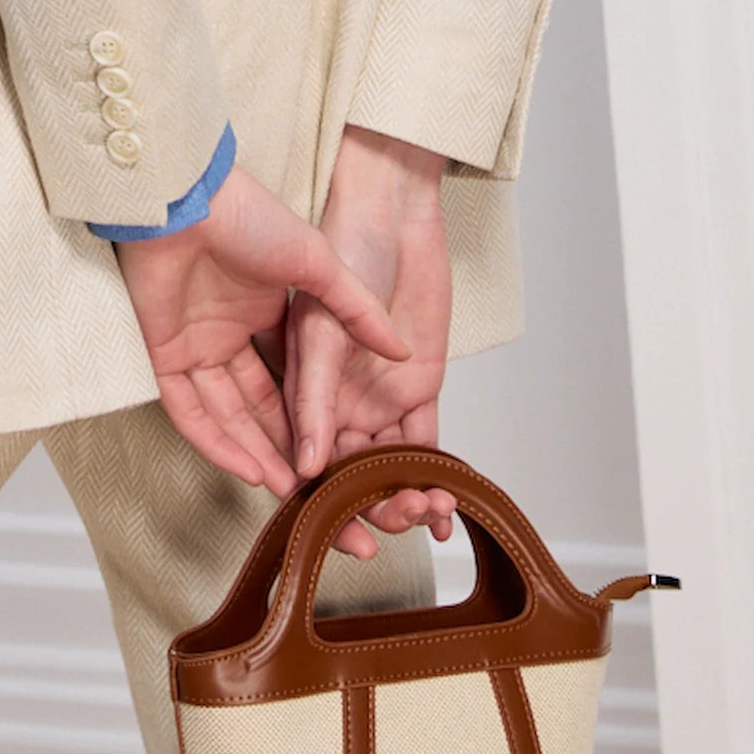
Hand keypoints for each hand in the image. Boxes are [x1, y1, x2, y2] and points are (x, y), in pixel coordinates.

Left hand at [115, 160, 410, 499]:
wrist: (191, 196)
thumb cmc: (250, 216)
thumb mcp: (319, 265)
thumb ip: (358, 311)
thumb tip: (404, 352)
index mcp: (263, 314)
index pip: (287, 380)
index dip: (307, 420)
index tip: (334, 453)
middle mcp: (227, 334)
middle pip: (256, 407)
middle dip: (282, 449)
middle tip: (311, 487)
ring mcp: (194, 345)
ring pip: (223, 415)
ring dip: (251, 453)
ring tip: (284, 487)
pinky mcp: (163, 351)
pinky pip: (187, 409)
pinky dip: (214, 440)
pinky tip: (244, 466)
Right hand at [286, 123, 456, 559]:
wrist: (393, 216)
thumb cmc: (344, 255)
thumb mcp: (322, 332)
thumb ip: (317, 400)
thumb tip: (309, 465)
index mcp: (305, 398)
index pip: (311, 467)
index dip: (327, 506)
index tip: (347, 536)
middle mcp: (339, 407)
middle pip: (354, 477)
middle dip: (376, 507)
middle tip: (401, 520)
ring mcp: (379, 400)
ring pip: (392, 467)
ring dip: (410, 496)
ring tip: (432, 509)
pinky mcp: (419, 389)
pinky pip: (427, 444)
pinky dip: (437, 474)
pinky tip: (448, 504)